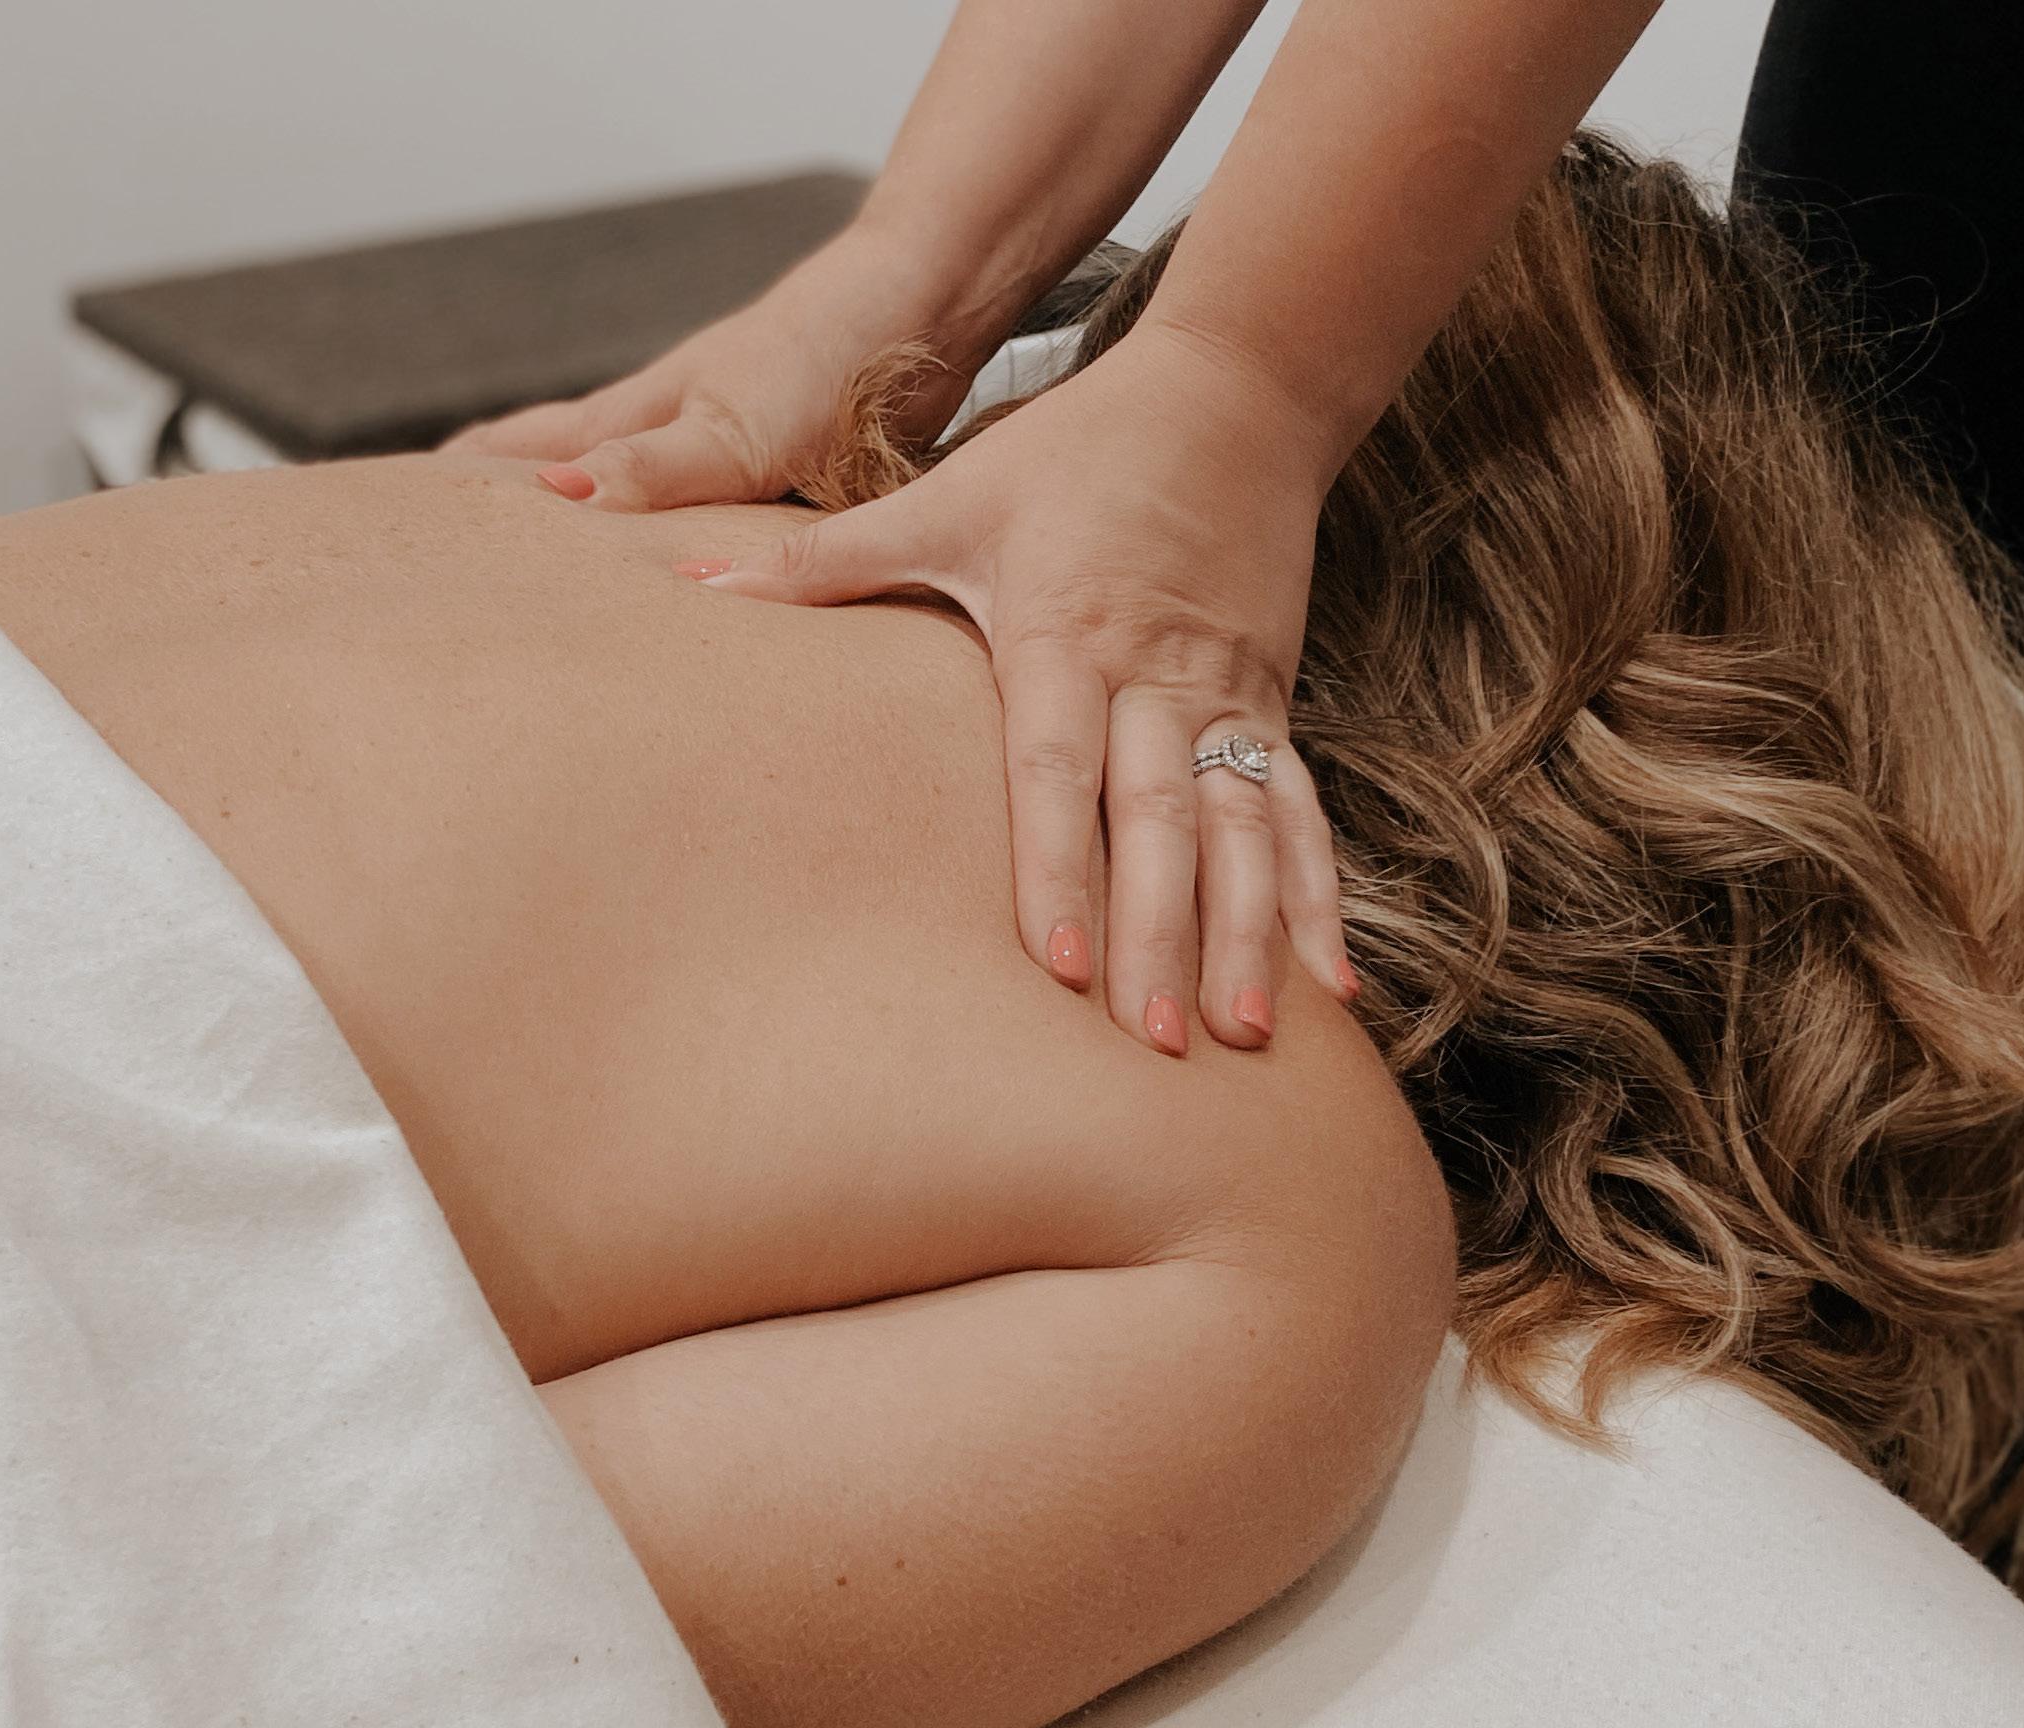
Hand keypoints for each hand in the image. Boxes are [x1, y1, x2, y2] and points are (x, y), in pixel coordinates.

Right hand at [442, 228, 975, 512]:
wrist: (929, 304)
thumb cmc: (826, 355)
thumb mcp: (731, 427)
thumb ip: (651, 467)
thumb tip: (553, 499)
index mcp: (645, 417)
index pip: (536, 450)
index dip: (474, 476)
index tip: (405, 504)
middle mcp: (677, 428)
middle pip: (577, 465)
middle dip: (520, 501)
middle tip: (462, 541)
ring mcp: (731, 444)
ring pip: (647, 493)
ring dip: (606, 525)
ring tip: (565, 564)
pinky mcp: (791, 468)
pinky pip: (722, 520)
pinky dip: (692, 542)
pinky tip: (700, 561)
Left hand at [678, 318, 1352, 1053]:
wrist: (1237, 388)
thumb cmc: (1077, 450)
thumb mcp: (949, 497)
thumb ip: (828, 561)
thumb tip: (695, 588)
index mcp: (1068, 634)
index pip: (1058, 770)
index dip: (1057, 867)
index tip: (1054, 964)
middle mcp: (1158, 678)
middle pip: (1160, 823)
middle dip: (1160, 936)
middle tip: (1151, 1043)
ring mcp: (1228, 698)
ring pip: (1243, 833)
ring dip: (1245, 936)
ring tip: (1240, 1037)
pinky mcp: (1275, 706)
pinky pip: (1300, 814)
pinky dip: (1318, 898)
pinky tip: (1328, 986)